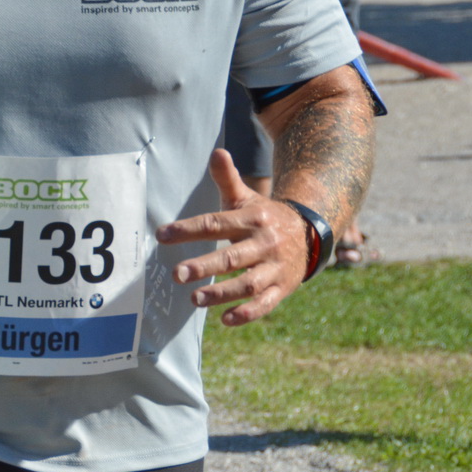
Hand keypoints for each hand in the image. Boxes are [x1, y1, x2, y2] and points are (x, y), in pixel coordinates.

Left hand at [154, 150, 309, 326]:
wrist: (309, 234)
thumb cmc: (263, 217)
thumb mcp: (247, 198)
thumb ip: (227, 178)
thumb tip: (216, 151)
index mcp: (252, 219)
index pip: (216, 223)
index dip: (189, 229)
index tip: (161, 235)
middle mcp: (264, 244)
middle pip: (232, 257)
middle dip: (204, 266)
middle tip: (176, 274)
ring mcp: (274, 268)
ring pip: (248, 284)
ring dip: (222, 294)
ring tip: (194, 299)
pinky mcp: (282, 289)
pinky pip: (266, 305)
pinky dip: (247, 313)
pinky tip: (225, 320)